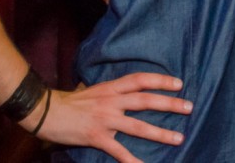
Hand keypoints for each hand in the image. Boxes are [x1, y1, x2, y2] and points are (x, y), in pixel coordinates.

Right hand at [35, 73, 191, 162]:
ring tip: (178, 138)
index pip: (140, 79)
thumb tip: (125, 91)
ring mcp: (105, 119)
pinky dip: (133, 161)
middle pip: (145, 100)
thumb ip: (111, 92)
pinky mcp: (97, 137)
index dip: (160, 80)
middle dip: (169, 104)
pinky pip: (119, 151)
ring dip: (160, 133)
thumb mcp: (93, 90)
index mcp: (111, 88)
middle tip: (189, 107)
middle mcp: (111, 101)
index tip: (179, 84)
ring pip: (138, 126)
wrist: (46, 111)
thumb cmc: (70, 101)